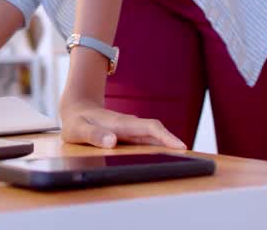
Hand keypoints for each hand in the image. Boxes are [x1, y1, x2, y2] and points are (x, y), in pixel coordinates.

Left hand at [60, 96, 185, 149]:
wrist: (76, 108)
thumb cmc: (76, 121)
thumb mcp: (78, 130)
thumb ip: (93, 135)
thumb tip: (112, 141)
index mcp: (119, 123)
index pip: (147, 128)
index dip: (165, 136)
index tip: (180, 146)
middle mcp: (128, 124)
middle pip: (155, 131)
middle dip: (172, 141)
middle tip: (190, 156)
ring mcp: (130, 128)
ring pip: (153, 134)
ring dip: (167, 143)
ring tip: (183, 158)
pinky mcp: (129, 134)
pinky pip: (147, 138)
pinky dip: (159, 144)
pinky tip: (166, 154)